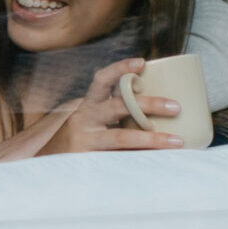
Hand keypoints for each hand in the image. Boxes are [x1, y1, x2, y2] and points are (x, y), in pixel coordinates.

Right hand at [38, 58, 185, 156]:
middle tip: (176, 106)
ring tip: (177, 142)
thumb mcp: (93, 121)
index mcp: (89, 105)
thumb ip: (117, 114)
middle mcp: (85, 119)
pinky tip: (160, 165)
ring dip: (152, 139)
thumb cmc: (83, 140)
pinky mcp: (88, 163)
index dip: (120, 68)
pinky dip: (141, 162)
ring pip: (122, 138)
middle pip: (118, 106)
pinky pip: (119, 161)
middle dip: (149, 104)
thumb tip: (162, 107)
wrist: (50, 167)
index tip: (142, 62)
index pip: (101, 80)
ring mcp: (85, 142)